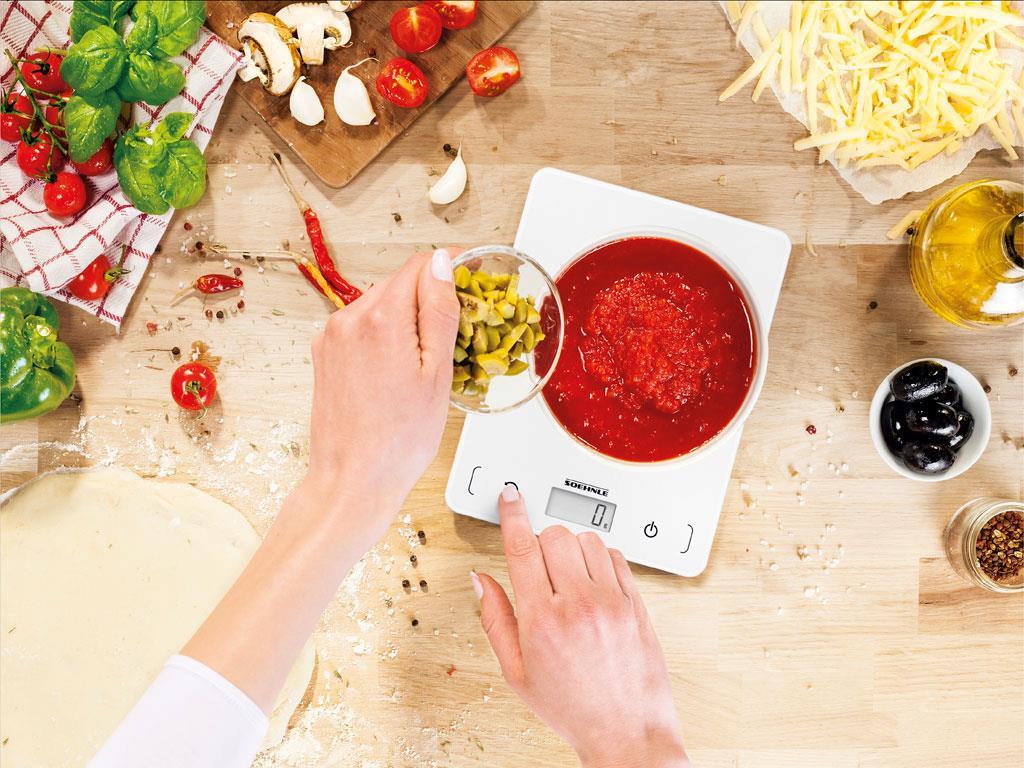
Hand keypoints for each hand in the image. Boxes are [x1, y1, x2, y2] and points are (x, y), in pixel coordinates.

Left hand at [301, 248, 459, 549]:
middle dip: (428, 295)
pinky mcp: (324, 354)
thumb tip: (442, 264)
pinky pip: (361, 327)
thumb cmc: (398, 440)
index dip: (449, 266)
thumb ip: (439, 310)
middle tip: (456, 325)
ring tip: (427, 355)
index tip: (469, 276)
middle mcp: (348, 319)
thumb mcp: (437, 373)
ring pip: (379, 304)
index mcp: (381, 319)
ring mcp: (331, 336)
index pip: (419, 265)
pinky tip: (400, 367)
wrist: (352, 480)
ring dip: (406, 316)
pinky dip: (384, 334)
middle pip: (398, 283)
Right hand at [473, 487, 687, 767]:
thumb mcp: (517, 672)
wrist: (626, 733)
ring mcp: (612, 602)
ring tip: (569, 579)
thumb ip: (495, 619)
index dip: (513, 514)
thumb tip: (481, 580)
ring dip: (573, 550)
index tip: (510, 496)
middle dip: (542, 542)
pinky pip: (616, 557)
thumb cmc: (572, 708)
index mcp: (542, 620)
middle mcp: (578, 605)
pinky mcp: (636, 604)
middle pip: (555, 536)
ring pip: (588, 540)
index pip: (522, 547)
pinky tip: (594, 584)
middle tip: (541, 567)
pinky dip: (601, 561)